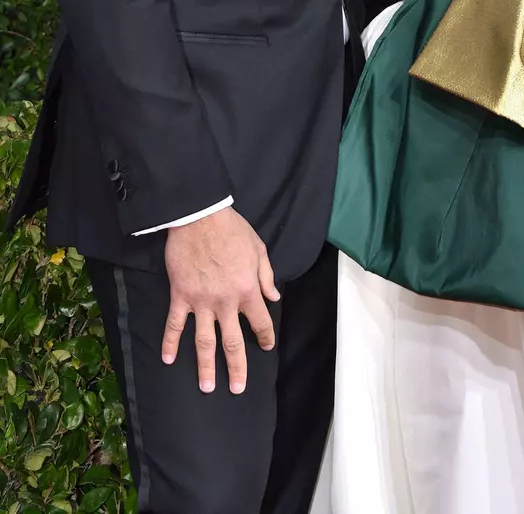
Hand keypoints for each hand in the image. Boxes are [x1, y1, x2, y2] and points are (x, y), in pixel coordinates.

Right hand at [162, 207, 279, 394]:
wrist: (200, 216)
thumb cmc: (232, 229)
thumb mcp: (258, 249)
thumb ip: (266, 276)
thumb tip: (274, 296)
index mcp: (248, 289)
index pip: (260, 321)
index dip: (265, 336)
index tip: (266, 347)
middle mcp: (226, 301)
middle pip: (232, 341)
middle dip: (237, 367)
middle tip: (238, 388)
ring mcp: (201, 301)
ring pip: (204, 341)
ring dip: (206, 366)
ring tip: (207, 387)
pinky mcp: (180, 295)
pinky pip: (174, 324)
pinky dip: (170, 343)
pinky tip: (168, 360)